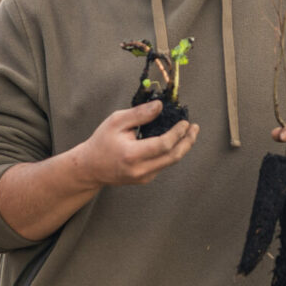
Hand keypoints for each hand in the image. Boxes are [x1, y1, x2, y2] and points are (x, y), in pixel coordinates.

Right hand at [70, 101, 197, 186]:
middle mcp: (140, 170)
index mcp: (132, 155)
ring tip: (188, 132)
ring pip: (170, 161)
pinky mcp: (146, 179)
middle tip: (195, 128)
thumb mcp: (116, 122)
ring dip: (182, 146)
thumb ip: (139, 114)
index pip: (163, 145)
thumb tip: (160, 106)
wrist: (90, 168)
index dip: (178, 133)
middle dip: (188, 141)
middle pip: (173, 157)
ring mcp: (144, 177)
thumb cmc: (102, 141)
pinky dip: (171, 151)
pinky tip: (173, 140)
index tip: (185, 122)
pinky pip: (163, 164)